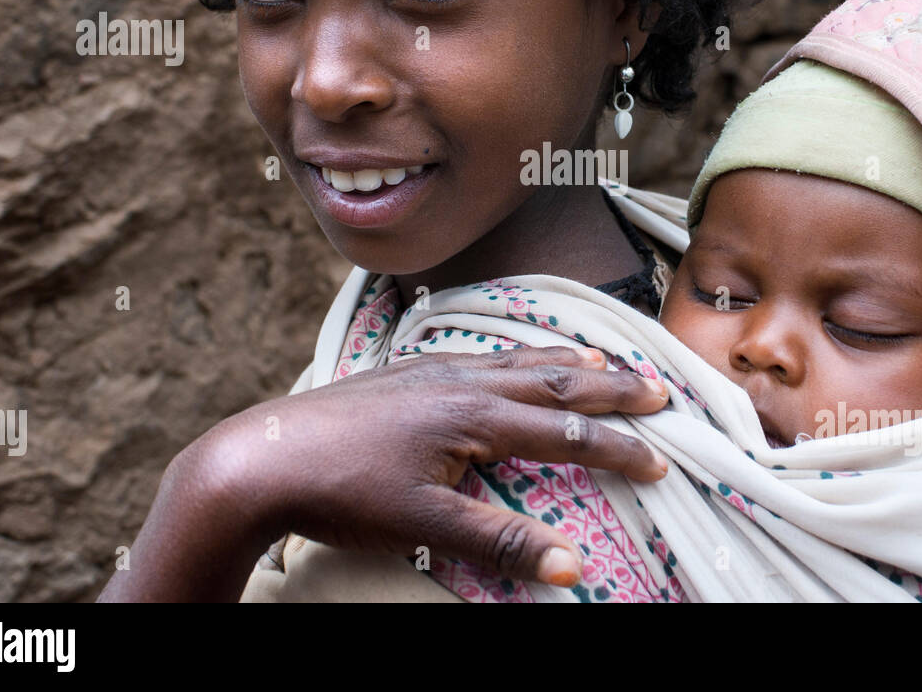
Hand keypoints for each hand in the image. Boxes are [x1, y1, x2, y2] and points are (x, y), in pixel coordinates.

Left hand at [201, 345, 669, 588]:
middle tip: (658, 390)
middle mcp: (460, 381)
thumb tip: (572, 566)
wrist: (262, 457)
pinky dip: (518, 357)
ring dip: (566, 365)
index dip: (616, 449)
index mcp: (472, 416)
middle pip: (553, 382)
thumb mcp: (424, 525)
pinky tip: (514, 361)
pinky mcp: (408, 371)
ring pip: (517, 361)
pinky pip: (482, 355)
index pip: (563, 434)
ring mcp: (433, 370)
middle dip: (610, 389)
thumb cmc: (341, 491)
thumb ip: (501, 540)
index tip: (660, 462)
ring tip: (601, 365)